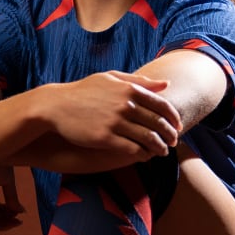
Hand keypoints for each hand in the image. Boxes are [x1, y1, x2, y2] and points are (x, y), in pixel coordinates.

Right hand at [46, 71, 181, 159]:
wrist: (56, 106)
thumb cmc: (84, 91)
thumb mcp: (110, 78)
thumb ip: (138, 81)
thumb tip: (165, 84)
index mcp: (129, 89)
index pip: (162, 105)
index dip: (174, 118)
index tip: (178, 126)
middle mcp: (125, 105)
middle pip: (158, 123)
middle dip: (170, 135)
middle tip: (174, 142)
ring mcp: (115, 122)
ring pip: (148, 139)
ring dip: (160, 147)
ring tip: (163, 152)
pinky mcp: (105, 138)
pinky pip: (132, 149)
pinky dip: (144, 154)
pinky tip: (146, 156)